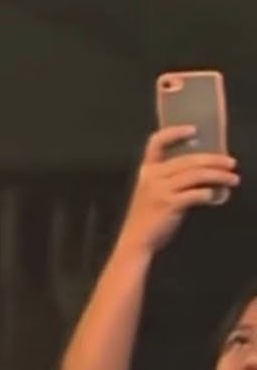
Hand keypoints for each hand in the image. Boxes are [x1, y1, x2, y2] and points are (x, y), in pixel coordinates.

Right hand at [117, 125, 238, 253]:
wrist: (136, 239)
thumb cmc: (148, 215)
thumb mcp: (153, 191)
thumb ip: (171, 179)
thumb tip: (203, 170)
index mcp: (147, 170)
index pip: (157, 143)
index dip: (175, 133)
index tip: (195, 129)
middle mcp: (152, 176)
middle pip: (188, 160)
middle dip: (214, 160)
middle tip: (231, 163)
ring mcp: (160, 190)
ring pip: (195, 175)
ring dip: (218, 176)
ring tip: (233, 179)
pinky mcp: (168, 205)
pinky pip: (195, 194)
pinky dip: (209, 193)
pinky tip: (217, 195)